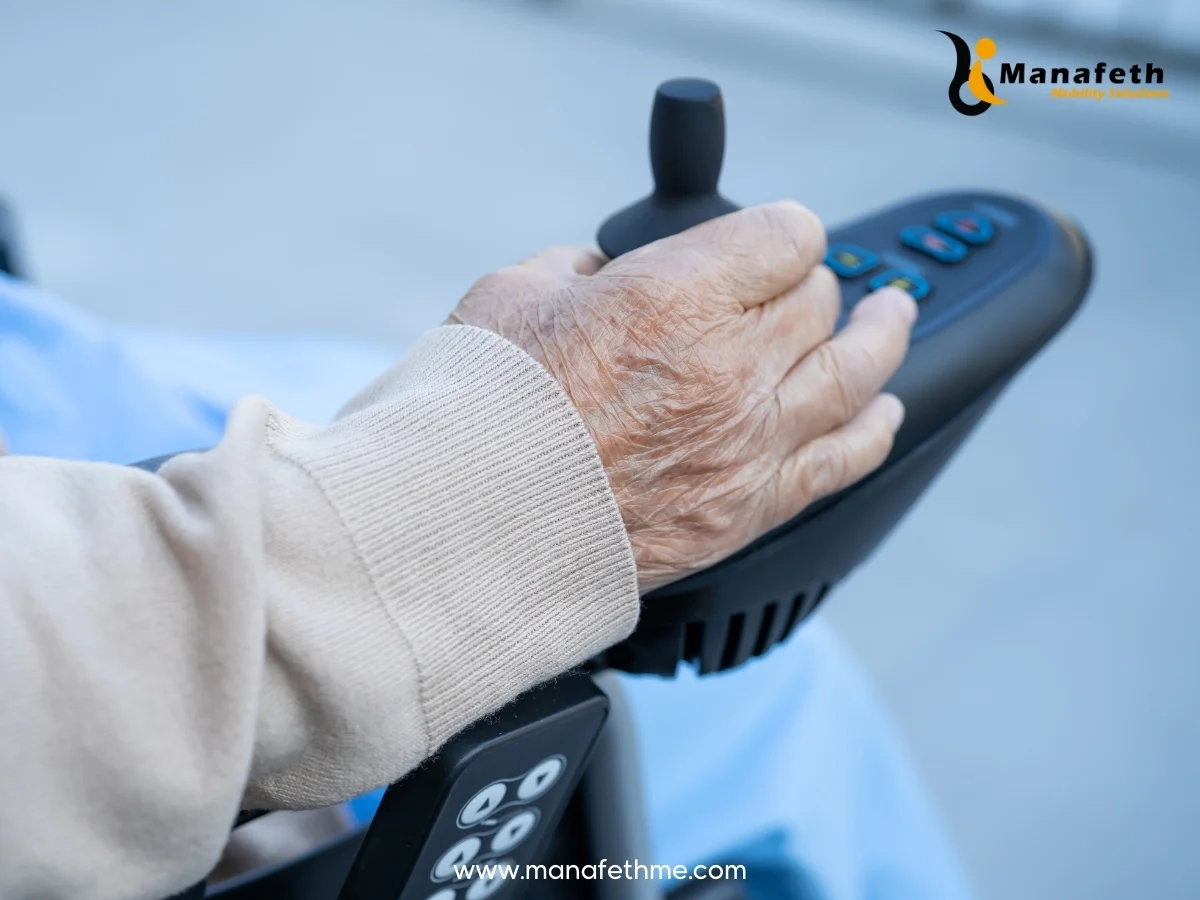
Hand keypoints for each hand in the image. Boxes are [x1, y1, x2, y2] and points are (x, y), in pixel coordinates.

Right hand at [448, 201, 916, 592]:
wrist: (472, 530)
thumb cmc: (482, 415)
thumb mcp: (515, 295)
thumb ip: (578, 266)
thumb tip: (604, 269)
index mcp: (675, 296)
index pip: (787, 234)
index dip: (778, 229)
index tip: (768, 239)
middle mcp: (729, 365)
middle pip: (818, 299)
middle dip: (802, 284)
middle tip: (786, 288)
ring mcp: (748, 442)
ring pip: (855, 372)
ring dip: (880, 336)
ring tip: (890, 317)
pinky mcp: (748, 509)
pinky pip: (844, 460)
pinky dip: (874, 429)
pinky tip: (885, 410)